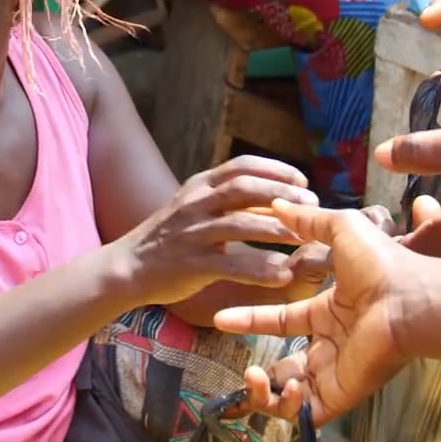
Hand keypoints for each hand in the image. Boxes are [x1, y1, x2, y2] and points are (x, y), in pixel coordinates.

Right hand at [111, 155, 318, 306]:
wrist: (128, 266)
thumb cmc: (172, 238)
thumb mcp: (198, 209)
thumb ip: (235, 203)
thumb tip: (282, 199)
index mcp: (199, 186)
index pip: (242, 166)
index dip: (276, 170)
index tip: (303, 181)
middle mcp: (195, 203)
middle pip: (243, 188)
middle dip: (282, 194)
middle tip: (312, 206)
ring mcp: (191, 233)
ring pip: (239, 224)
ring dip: (276, 230)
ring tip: (304, 239)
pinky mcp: (190, 264)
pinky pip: (230, 265)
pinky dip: (259, 269)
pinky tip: (283, 275)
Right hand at [212, 200, 429, 424]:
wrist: (409, 301)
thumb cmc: (381, 265)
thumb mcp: (341, 230)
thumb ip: (309, 221)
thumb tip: (279, 204)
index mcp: (329, 312)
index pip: (282, 322)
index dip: (251, 320)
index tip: (222, 318)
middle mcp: (331, 346)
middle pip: (286, 368)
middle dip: (260, 375)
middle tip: (245, 370)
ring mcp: (336, 373)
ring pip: (291, 397)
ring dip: (265, 394)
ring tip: (253, 378)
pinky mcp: (341, 395)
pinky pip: (307, 413)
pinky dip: (286, 407)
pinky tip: (283, 386)